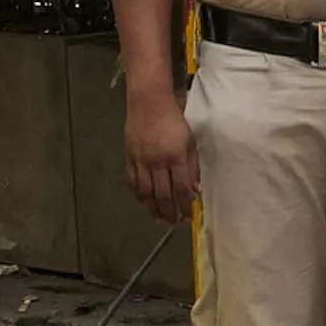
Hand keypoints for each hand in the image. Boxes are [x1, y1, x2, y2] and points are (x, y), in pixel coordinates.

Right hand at [121, 83, 196, 219]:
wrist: (149, 103)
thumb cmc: (174, 120)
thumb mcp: (190, 142)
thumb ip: (192, 167)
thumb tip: (195, 190)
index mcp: (176, 157)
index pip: (181, 189)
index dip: (185, 206)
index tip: (187, 217)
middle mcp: (158, 161)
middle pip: (163, 195)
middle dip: (169, 212)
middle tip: (173, 223)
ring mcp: (142, 160)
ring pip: (146, 192)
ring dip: (152, 208)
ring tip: (158, 218)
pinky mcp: (130, 157)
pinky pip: (133, 181)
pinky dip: (138, 194)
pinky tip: (143, 202)